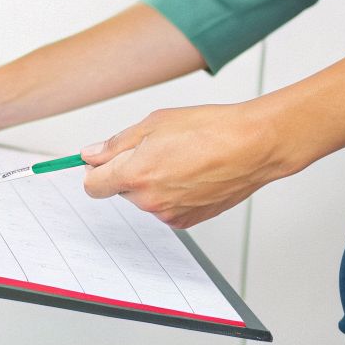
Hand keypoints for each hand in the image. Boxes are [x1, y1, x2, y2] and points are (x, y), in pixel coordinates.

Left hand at [79, 101, 301, 228]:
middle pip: (120, 191)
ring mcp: (169, 214)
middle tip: (156, 150)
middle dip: (129, 172)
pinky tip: (192, 174)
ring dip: (152, 182)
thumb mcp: (154, 124)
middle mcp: (149, 200)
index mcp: (135, 174)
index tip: (99, 162)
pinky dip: (172, 194)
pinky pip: (166, 207)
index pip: (93, 185)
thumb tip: (90, 155)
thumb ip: (116, 144)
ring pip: (145, 199)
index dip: (93, 171)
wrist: (254, 146)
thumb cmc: (211, 129)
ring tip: (181, 159)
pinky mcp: (188, 220)